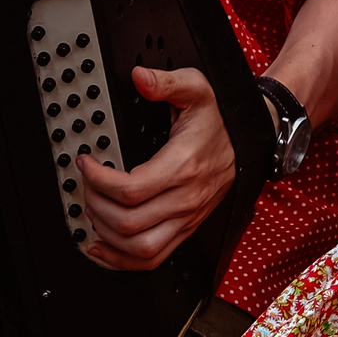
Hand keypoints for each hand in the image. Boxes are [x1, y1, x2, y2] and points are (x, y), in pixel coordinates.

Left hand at [74, 66, 233, 270]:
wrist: (251, 139)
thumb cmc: (221, 119)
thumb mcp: (197, 89)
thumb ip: (166, 82)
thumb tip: (140, 77)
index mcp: (183, 166)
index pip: (130, 190)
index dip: (98, 180)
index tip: (87, 163)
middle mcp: (185, 198)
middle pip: (128, 222)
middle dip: (95, 204)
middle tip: (86, 184)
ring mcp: (187, 218)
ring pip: (140, 248)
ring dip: (106, 234)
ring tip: (93, 209)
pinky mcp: (186, 228)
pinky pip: (152, 258)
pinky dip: (122, 260)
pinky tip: (103, 246)